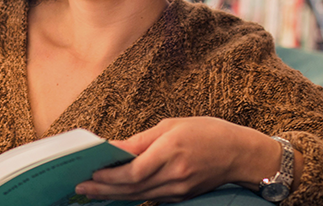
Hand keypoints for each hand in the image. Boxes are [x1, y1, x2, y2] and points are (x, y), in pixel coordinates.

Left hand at [74, 117, 281, 202]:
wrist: (241, 154)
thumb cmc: (208, 132)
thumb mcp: (173, 125)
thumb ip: (141, 139)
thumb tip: (114, 148)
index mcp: (172, 152)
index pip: (134, 171)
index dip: (110, 175)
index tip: (91, 171)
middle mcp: (175, 175)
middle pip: (132, 187)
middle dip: (103, 188)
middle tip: (81, 186)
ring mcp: (178, 190)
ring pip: (139, 195)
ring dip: (112, 194)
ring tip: (91, 191)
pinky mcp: (181, 196)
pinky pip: (150, 197)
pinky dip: (130, 195)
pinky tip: (114, 192)